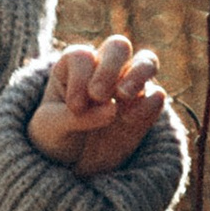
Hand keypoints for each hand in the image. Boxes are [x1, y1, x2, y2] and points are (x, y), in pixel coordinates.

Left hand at [27, 34, 167, 177]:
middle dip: (110, 67)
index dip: (80, 78)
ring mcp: (128, 85)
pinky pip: (157, 97)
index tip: (75, 106)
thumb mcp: (52, 128)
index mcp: (74, 66)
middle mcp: (104, 69)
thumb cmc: (55, 136)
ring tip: (122, 96)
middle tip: (97, 94)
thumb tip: (113, 109)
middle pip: (118, 46)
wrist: (70, 164)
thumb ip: (77, 118)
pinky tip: (128, 119)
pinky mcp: (144, 108)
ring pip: (146, 61)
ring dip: (138, 74)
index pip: (82, 56)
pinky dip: (147, 105)